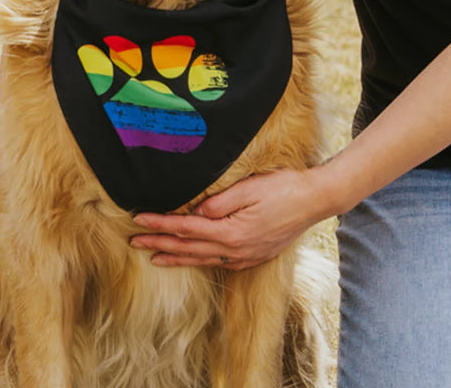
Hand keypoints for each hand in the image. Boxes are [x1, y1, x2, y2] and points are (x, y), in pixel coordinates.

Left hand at [129, 168, 330, 270]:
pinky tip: (192, 259)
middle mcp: (235, 250)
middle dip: (160, 243)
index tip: (139, 220)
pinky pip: (219, 262)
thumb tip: (196, 212)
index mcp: (232, 232)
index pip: (187, 228)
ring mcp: (245, 256)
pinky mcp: (253, 256)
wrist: (315, 201)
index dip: (161, 224)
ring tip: (155, 257)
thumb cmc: (284, 188)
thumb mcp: (250, 188)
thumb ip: (220, 202)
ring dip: (176, 257)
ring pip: (202, 260)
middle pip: (189, 248)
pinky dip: (199, 261)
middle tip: (135, 242)